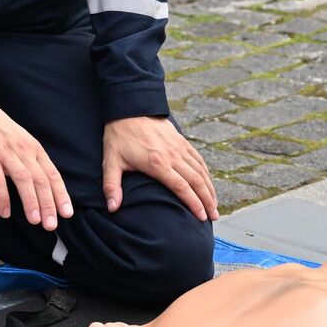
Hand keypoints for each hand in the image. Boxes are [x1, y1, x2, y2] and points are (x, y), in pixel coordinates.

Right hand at [0, 92, 73, 228]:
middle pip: (41, 180)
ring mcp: (6, 153)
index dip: (61, 195)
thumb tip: (42, 184)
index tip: (67, 213)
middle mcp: (24, 151)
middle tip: (52, 225)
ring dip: (31, 202)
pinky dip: (2, 197)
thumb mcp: (21, 141)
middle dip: (49, 204)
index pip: (52, 174)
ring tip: (35, 221)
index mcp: (34, 148)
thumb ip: (31, 160)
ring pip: (24, 180)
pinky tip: (5, 212)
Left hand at [102, 116, 217, 221]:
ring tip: (215, 205)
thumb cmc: (119, 137)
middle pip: (196, 181)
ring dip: (210, 189)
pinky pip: (198, 159)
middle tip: (214, 216)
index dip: (193, 203)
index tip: (201, 217)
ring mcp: (179, 147)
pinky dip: (206, 173)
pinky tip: (209, 184)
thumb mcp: (110, 162)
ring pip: (200, 171)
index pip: (181, 187)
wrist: (129, 109)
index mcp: (157, 163)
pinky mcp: (181, 141)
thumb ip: (112, 186)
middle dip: (207, 201)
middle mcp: (172, 156)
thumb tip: (111, 208)